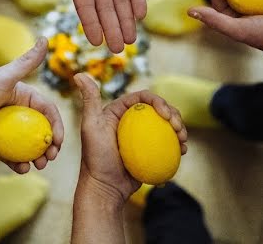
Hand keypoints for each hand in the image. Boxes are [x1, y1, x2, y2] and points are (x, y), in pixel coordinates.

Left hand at [0, 38, 64, 172]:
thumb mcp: (4, 78)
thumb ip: (26, 61)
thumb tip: (46, 38)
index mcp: (21, 95)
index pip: (46, 110)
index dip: (56, 125)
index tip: (58, 141)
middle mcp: (15, 111)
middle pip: (40, 130)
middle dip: (50, 145)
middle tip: (51, 157)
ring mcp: (6, 129)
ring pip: (28, 145)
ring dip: (38, 157)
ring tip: (39, 166)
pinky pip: (12, 156)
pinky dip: (19, 164)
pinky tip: (22, 169)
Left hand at [74, 73, 187, 202]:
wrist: (105, 188)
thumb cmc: (95, 158)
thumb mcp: (91, 127)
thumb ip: (89, 100)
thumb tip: (79, 74)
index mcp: (120, 111)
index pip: (144, 98)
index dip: (159, 101)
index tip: (166, 115)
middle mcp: (132, 122)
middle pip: (159, 111)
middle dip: (175, 114)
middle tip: (179, 129)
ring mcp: (143, 137)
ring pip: (167, 126)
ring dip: (180, 129)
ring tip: (183, 141)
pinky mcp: (150, 151)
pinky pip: (168, 144)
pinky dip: (178, 145)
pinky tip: (183, 151)